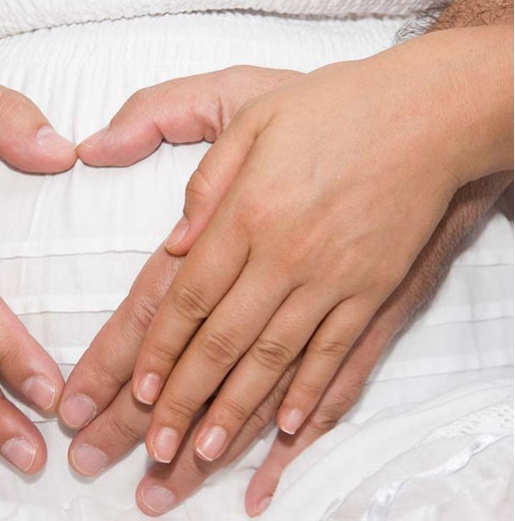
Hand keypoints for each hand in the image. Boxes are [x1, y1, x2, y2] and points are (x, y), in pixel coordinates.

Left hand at [125, 26, 511, 467]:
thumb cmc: (332, 110)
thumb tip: (175, 242)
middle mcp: (286, 255)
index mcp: (247, 213)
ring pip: (274, 359)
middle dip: (185, 399)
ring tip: (204, 454)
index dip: (160, 348)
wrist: (426, 113)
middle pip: (224, 341)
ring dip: (237, 411)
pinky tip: (284, 428)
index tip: (138, 389)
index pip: (190, 297)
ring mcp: (333, 279)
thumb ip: (206, 182)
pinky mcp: (373, 290)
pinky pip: (336, 353)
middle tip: (156, 449)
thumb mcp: (253, 120)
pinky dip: (308, 394)